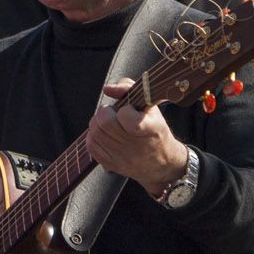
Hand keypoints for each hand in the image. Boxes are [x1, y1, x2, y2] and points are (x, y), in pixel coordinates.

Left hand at [85, 79, 189, 196]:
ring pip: (95, 132)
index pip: (126, 117)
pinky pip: (91, 145)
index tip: (129, 110)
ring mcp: (124, 158)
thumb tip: (106, 89)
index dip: (124, 110)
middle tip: (113, 114)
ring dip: (98, 123)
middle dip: (105, 113)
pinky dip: (94, 136)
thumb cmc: (154, 128)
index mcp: (151, 129)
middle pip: (105, 123)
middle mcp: (138, 147)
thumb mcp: (149, 105)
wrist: (161, 163)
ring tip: (109, 124)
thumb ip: (127, 88)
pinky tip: (105, 135)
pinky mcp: (112, 165)